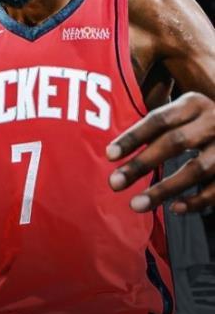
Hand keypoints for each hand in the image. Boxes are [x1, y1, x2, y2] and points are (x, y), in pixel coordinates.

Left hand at [106, 92, 214, 213]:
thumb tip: (113, 153)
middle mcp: (213, 121)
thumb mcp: (183, 114)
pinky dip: (196, 201)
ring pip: (197, 169)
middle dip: (142, 164)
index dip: (133, 138)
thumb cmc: (198, 125)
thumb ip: (155, 127)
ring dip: (164, 189)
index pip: (158, 120)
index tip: (109, 155)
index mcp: (193, 104)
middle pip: (175, 142)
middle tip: (115, 183)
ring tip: (136, 204)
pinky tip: (174, 209)